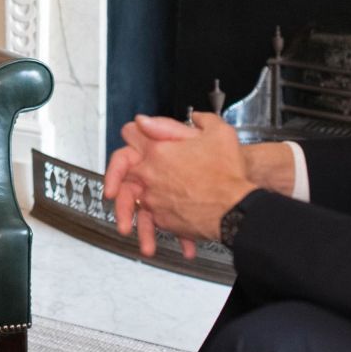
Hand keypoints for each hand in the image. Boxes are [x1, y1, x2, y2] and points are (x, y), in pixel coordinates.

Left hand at [107, 113, 255, 253]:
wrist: (235, 209)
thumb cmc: (228, 174)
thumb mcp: (218, 133)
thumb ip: (201, 120)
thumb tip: (191, 117)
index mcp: (159, 150)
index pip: (130, 133)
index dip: (133, 131)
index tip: (133, 135)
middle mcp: (150, 174)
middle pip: (119, 169)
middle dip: (116, 172)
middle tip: (114, 179)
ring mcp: (154, 198)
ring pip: (131, 200)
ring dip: (130, 207)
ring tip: (130, 222)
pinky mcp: (163, 220)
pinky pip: (152, 219)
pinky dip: (158, 224)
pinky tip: (171, 234)